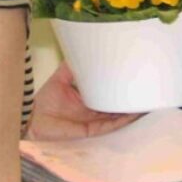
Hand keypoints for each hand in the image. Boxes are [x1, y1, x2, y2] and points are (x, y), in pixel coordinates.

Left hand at [24, 61, 138, 139]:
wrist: (32, 122)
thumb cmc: (44, 102)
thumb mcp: (61, 78)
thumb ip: (72, 67)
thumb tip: (83, 49)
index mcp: (89, 99)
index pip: (109, 93)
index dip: (121, 87)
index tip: (134, 77)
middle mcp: (94, 112)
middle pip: (118, 107)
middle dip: (131, 100)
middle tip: (148, 89)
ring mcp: (95, 123)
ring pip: (119, 118)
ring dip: (132, 111)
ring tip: (147, 101)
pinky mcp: (92, 132)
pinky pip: (111, 127)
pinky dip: (123, 122)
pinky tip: (134, 114)